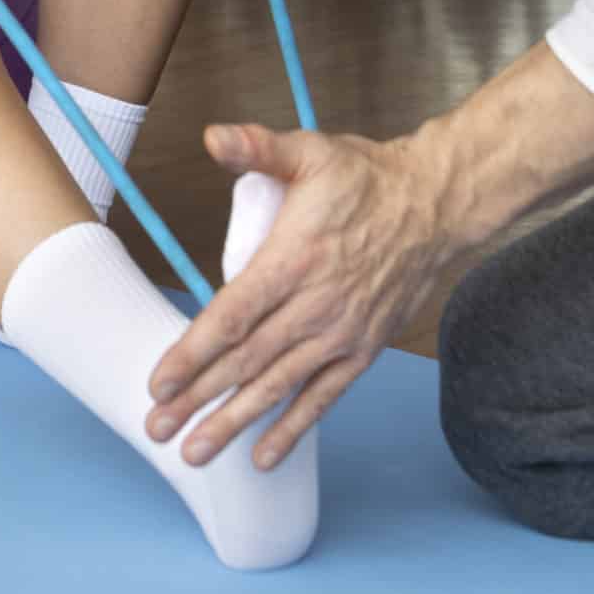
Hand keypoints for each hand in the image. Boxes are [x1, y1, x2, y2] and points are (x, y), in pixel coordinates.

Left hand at [144, 119, 449, 470]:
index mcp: (295, 260)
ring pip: (279, 387)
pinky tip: (262, 456)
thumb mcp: (310, 150)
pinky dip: (292, 428)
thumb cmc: (367, 179)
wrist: (436, 207)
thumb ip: (258, 146)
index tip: (159, 381)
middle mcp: (317, 306)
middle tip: (157, 428)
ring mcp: (341, 334)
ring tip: (195, 453)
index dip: (193, 352)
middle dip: (199, 399)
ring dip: (234, 422)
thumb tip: (211, 137)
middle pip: (248, 362)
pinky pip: (324, 397)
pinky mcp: (362, 350)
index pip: (233, 315)